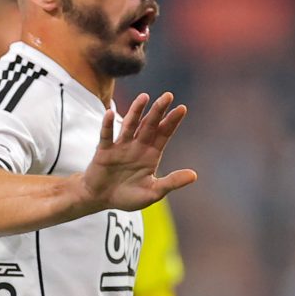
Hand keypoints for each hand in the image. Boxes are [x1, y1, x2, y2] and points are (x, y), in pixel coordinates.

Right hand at [78, 92, 196, 212]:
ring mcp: (120, 146)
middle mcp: (137, 146)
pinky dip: (108, 125)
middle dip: (158, 111)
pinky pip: (106, 136)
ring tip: (144, 97)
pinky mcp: (104, 151)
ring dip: (136, 111)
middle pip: (149, 125)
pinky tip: (110, 113)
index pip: (164, 134)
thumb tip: (194, 175)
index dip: (172, 121)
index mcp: (151, 154)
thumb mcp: (153, 192)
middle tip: (168, 96)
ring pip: (130, 125)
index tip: (182, 108)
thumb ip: (171, 182)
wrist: (100, 199)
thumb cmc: (127, 196)